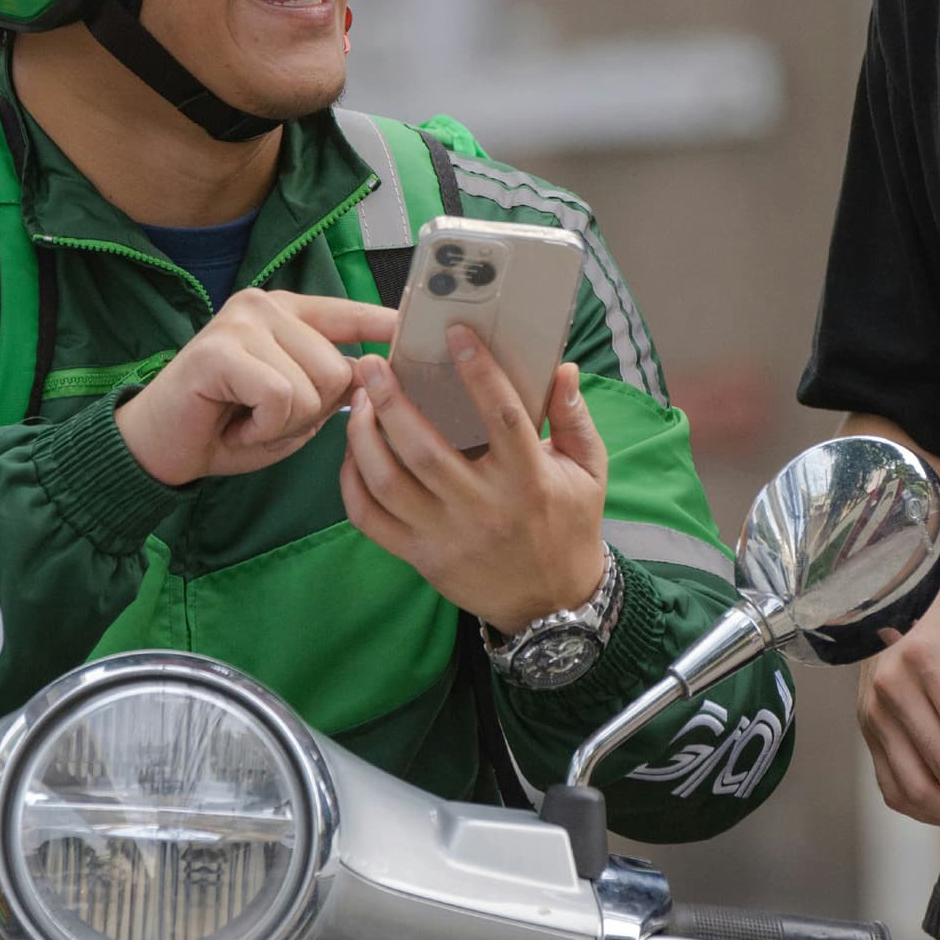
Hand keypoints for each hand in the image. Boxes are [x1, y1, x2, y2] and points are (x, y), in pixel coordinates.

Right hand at [114, 289, 395, 486]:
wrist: (158, 447)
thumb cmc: (227, 426)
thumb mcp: (294, 407)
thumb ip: (331, 386)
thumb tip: (374, 374)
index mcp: (288, 313)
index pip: (351, 312)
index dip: (385, 322)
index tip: (418, 321)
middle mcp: (266, 305)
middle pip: (339, 369)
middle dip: (312, 413)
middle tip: (266, 417)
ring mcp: (242, 322)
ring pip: (314, 386)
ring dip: (286, 424)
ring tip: (249, 419)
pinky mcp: (221, 349)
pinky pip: (281, 398)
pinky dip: (264, 428)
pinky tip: (235, 424)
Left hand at [337, 329, 610, 632]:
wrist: (553, 603)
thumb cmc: (569, 525)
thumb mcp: (588, 471)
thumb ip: (572, 417)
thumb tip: (563, 367)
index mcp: (529, 480)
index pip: (502, 417)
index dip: (479, 372)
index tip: (456, 335)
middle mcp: (484, 508)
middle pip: (424, 449)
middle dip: (391, 400)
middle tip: (373, 365)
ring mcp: (446, 536)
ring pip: (388, 482)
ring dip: (363, 436)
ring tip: (358, 402)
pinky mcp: (420, 557)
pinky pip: (370, 519)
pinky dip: (352, 482)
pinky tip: (354, 452)